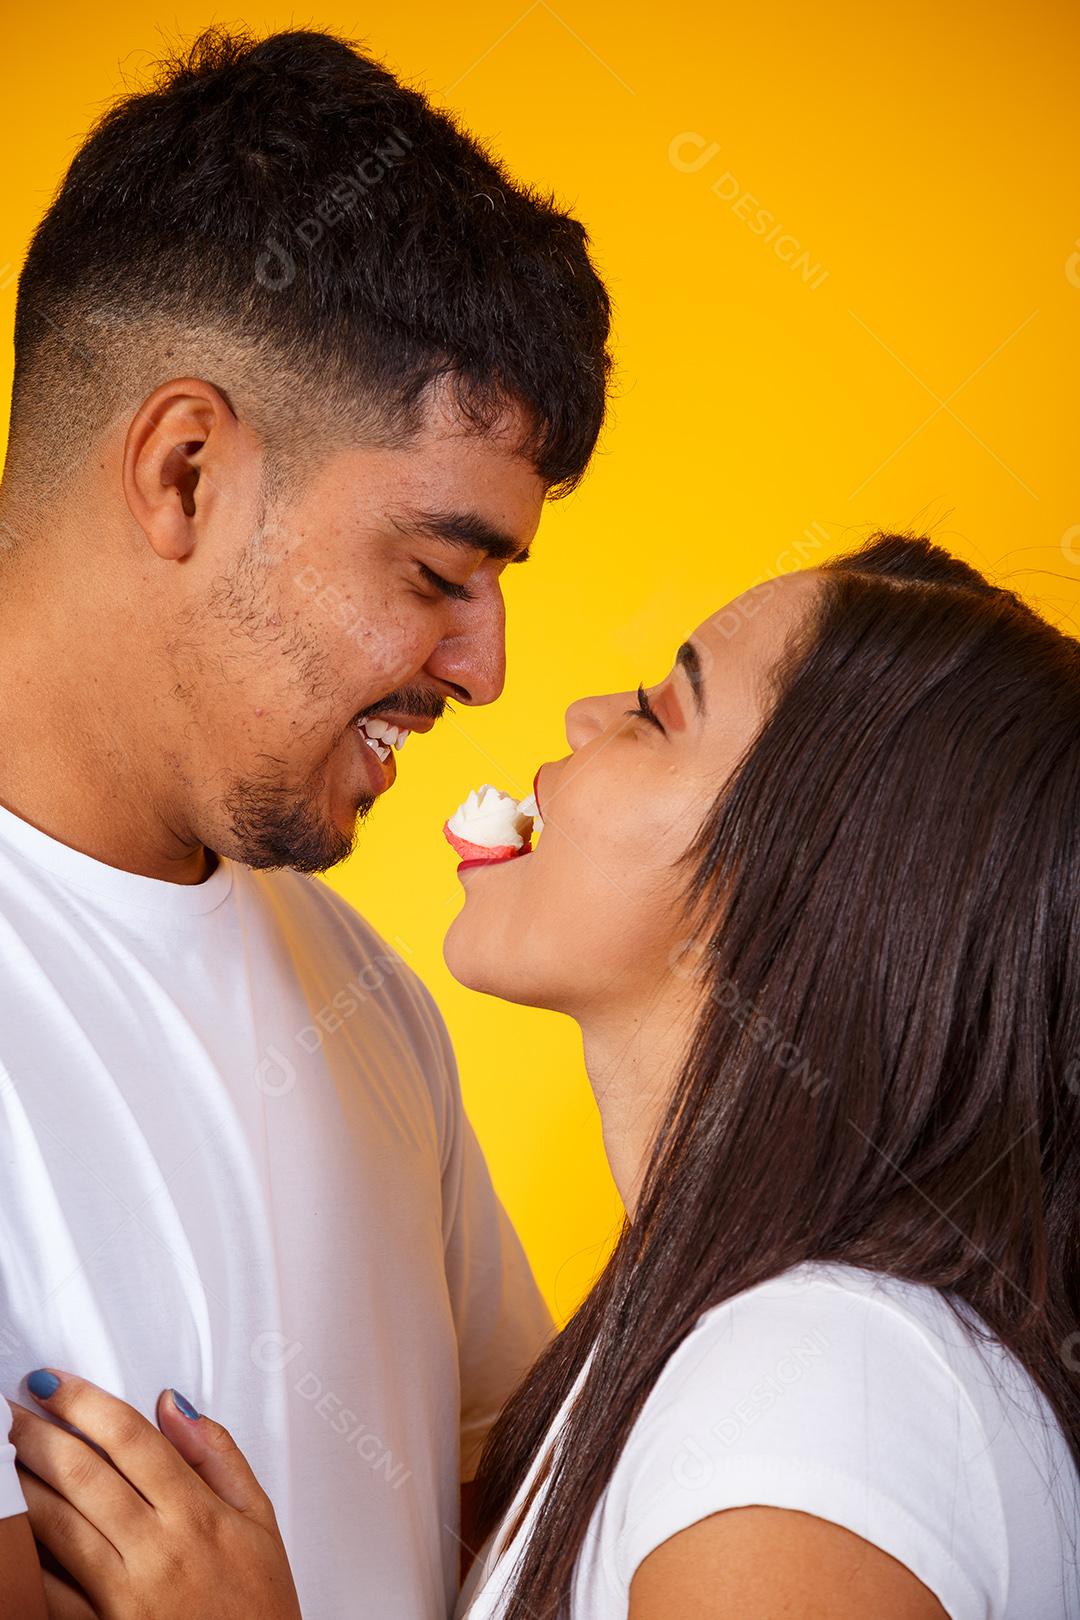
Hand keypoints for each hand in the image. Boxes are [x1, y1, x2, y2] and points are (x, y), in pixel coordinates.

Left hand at [10, 1370, 301, 1619]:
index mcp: (197, 1514)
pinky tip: (25, 1522)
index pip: (130, 1438)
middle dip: (42, 1435)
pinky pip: (52, 1586)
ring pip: (59, 1525)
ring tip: (15, 1455)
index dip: (84, 1403)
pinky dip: (32, 1551)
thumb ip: (217, 1453)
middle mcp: (157, 1549)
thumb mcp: (259, 1517)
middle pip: (85, 1475)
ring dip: (28, 1483)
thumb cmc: (258, 1601)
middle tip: (19, 1409)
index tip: (54, 1383)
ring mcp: (124, 1593)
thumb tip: (174, 1404)